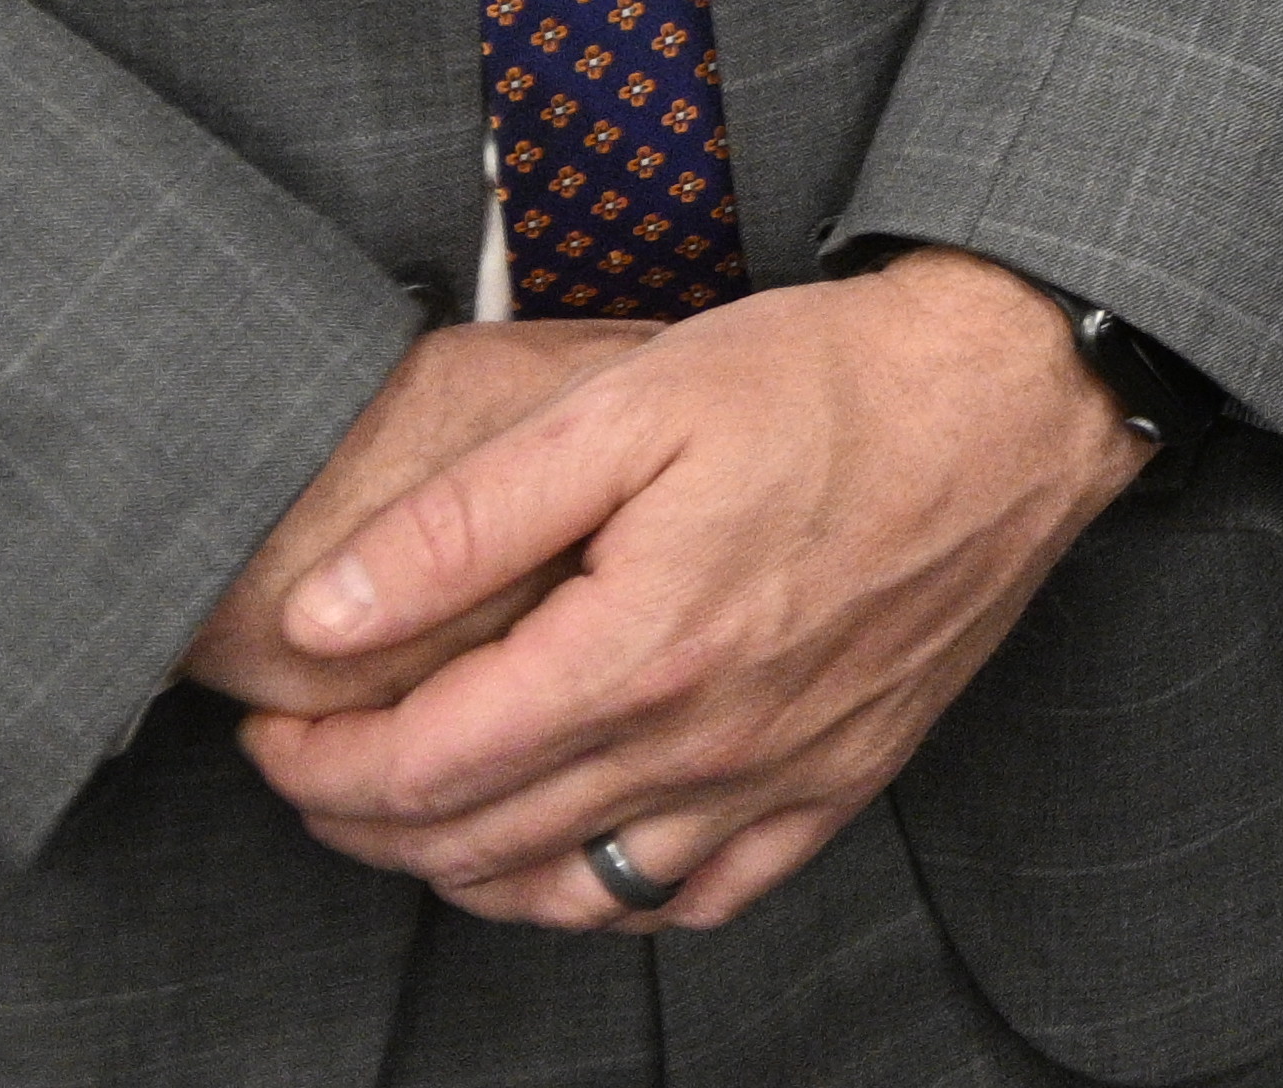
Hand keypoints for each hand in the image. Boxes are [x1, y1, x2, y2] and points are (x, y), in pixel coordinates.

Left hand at [237, 251, 1153, 933]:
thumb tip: (324, 615)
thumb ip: (461, 521)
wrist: (1012, 395)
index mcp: (636, 655)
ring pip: (574, 897)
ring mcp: (778, 780)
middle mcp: (705, 746)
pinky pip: (697, 900)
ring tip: (416, 814)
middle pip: (477, 845)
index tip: (270, 726)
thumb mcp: (622, 406)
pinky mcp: (839, 782)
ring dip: (463, 873)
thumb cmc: (825, 381)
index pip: (420, 768)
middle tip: (313, 766)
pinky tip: (574, 851)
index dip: (315, 766)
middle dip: (363, 821)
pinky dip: (607, 900)